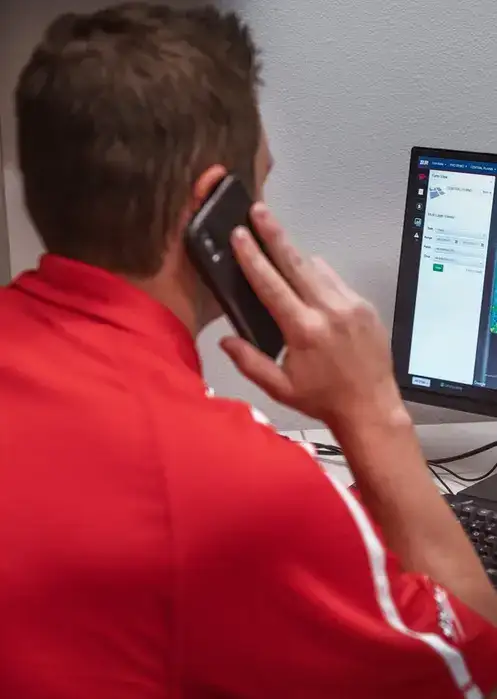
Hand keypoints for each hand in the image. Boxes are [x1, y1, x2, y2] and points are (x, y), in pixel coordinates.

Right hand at [220, 203, 407, 429]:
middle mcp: (328, 311)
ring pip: (317, 267)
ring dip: (295, 253)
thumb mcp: (279, 388)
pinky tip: (308, 275)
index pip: (271, 285)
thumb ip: (249, 362)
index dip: (252, 258)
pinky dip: (318, 274)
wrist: (371, 406)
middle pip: (296, 262)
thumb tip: (225, 339)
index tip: (239, 235)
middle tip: (259, 210)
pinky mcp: (364, 306)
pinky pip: (336, 280)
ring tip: (277, 239)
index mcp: (304, 330)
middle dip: (274, 234)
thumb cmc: (323, 399)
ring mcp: (350, 305)